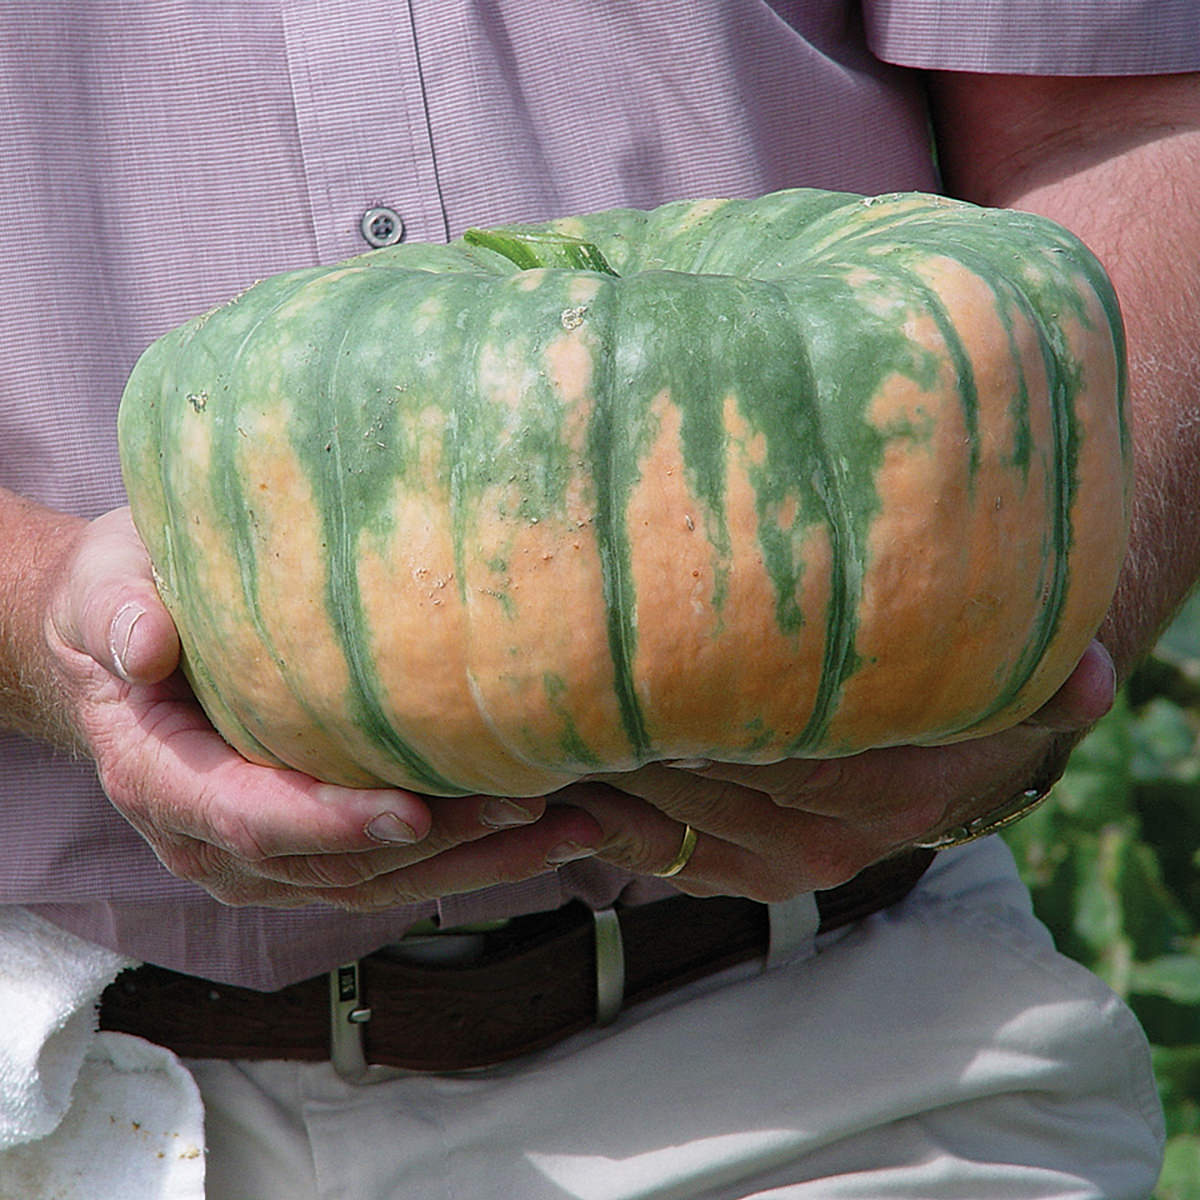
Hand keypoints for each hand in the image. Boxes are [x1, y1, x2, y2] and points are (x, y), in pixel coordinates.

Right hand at [39, 506, 603, 909]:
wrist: (130, 641)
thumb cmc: (124, 600)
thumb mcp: (107, 585)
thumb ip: (120, 611)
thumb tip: (145, 645)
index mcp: (161, 777)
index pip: (247, 816)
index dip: (329, 822)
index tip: (410, 812)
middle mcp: (212, 837)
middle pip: (334, 866)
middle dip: (438, 845)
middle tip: (534, 809)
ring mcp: (267, 854)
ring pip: (378, 883)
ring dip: (477, 862)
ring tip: (571, 828)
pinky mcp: (313, 847)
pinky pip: (392, 870)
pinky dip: (470, 856)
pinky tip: (541, 833)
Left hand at [565, 643, 1115, 902]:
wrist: (968, 758)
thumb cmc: (970, 697)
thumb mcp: (1011, 684)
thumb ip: (1047, 682)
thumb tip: (1098, 678)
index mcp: (878, 790)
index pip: (752, 742)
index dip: (669, 699)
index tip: (599, 651)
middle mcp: (824, 842)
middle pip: (689, 777)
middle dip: (606, 729)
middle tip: (534, 673)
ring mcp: (779, 865)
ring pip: (660, 820)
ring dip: (587, 776)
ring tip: (521, 725)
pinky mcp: (746, 873)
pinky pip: (656, 854)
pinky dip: (598, 823)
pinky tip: (548, 783)